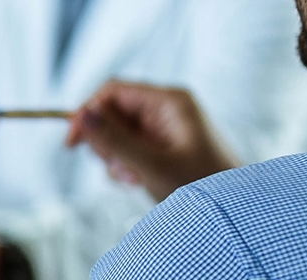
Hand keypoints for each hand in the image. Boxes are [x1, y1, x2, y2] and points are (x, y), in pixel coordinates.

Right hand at [64, 80, 236, 200]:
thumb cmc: (204, 187)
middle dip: (107, 142)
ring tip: (135, 178)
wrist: (235, 216)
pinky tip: (140, 181)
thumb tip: (81, 115)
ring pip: (117, 133)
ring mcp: (164, 129)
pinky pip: (129, 148)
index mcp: (169, 102)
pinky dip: (126, 166)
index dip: (87, 113)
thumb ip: (115, 140)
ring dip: (116, 157)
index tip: (72, 143)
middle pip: (113, 112)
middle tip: (120, 167)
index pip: (113, 91)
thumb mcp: (153, 166)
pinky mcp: (162, 147)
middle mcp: (166, 110)